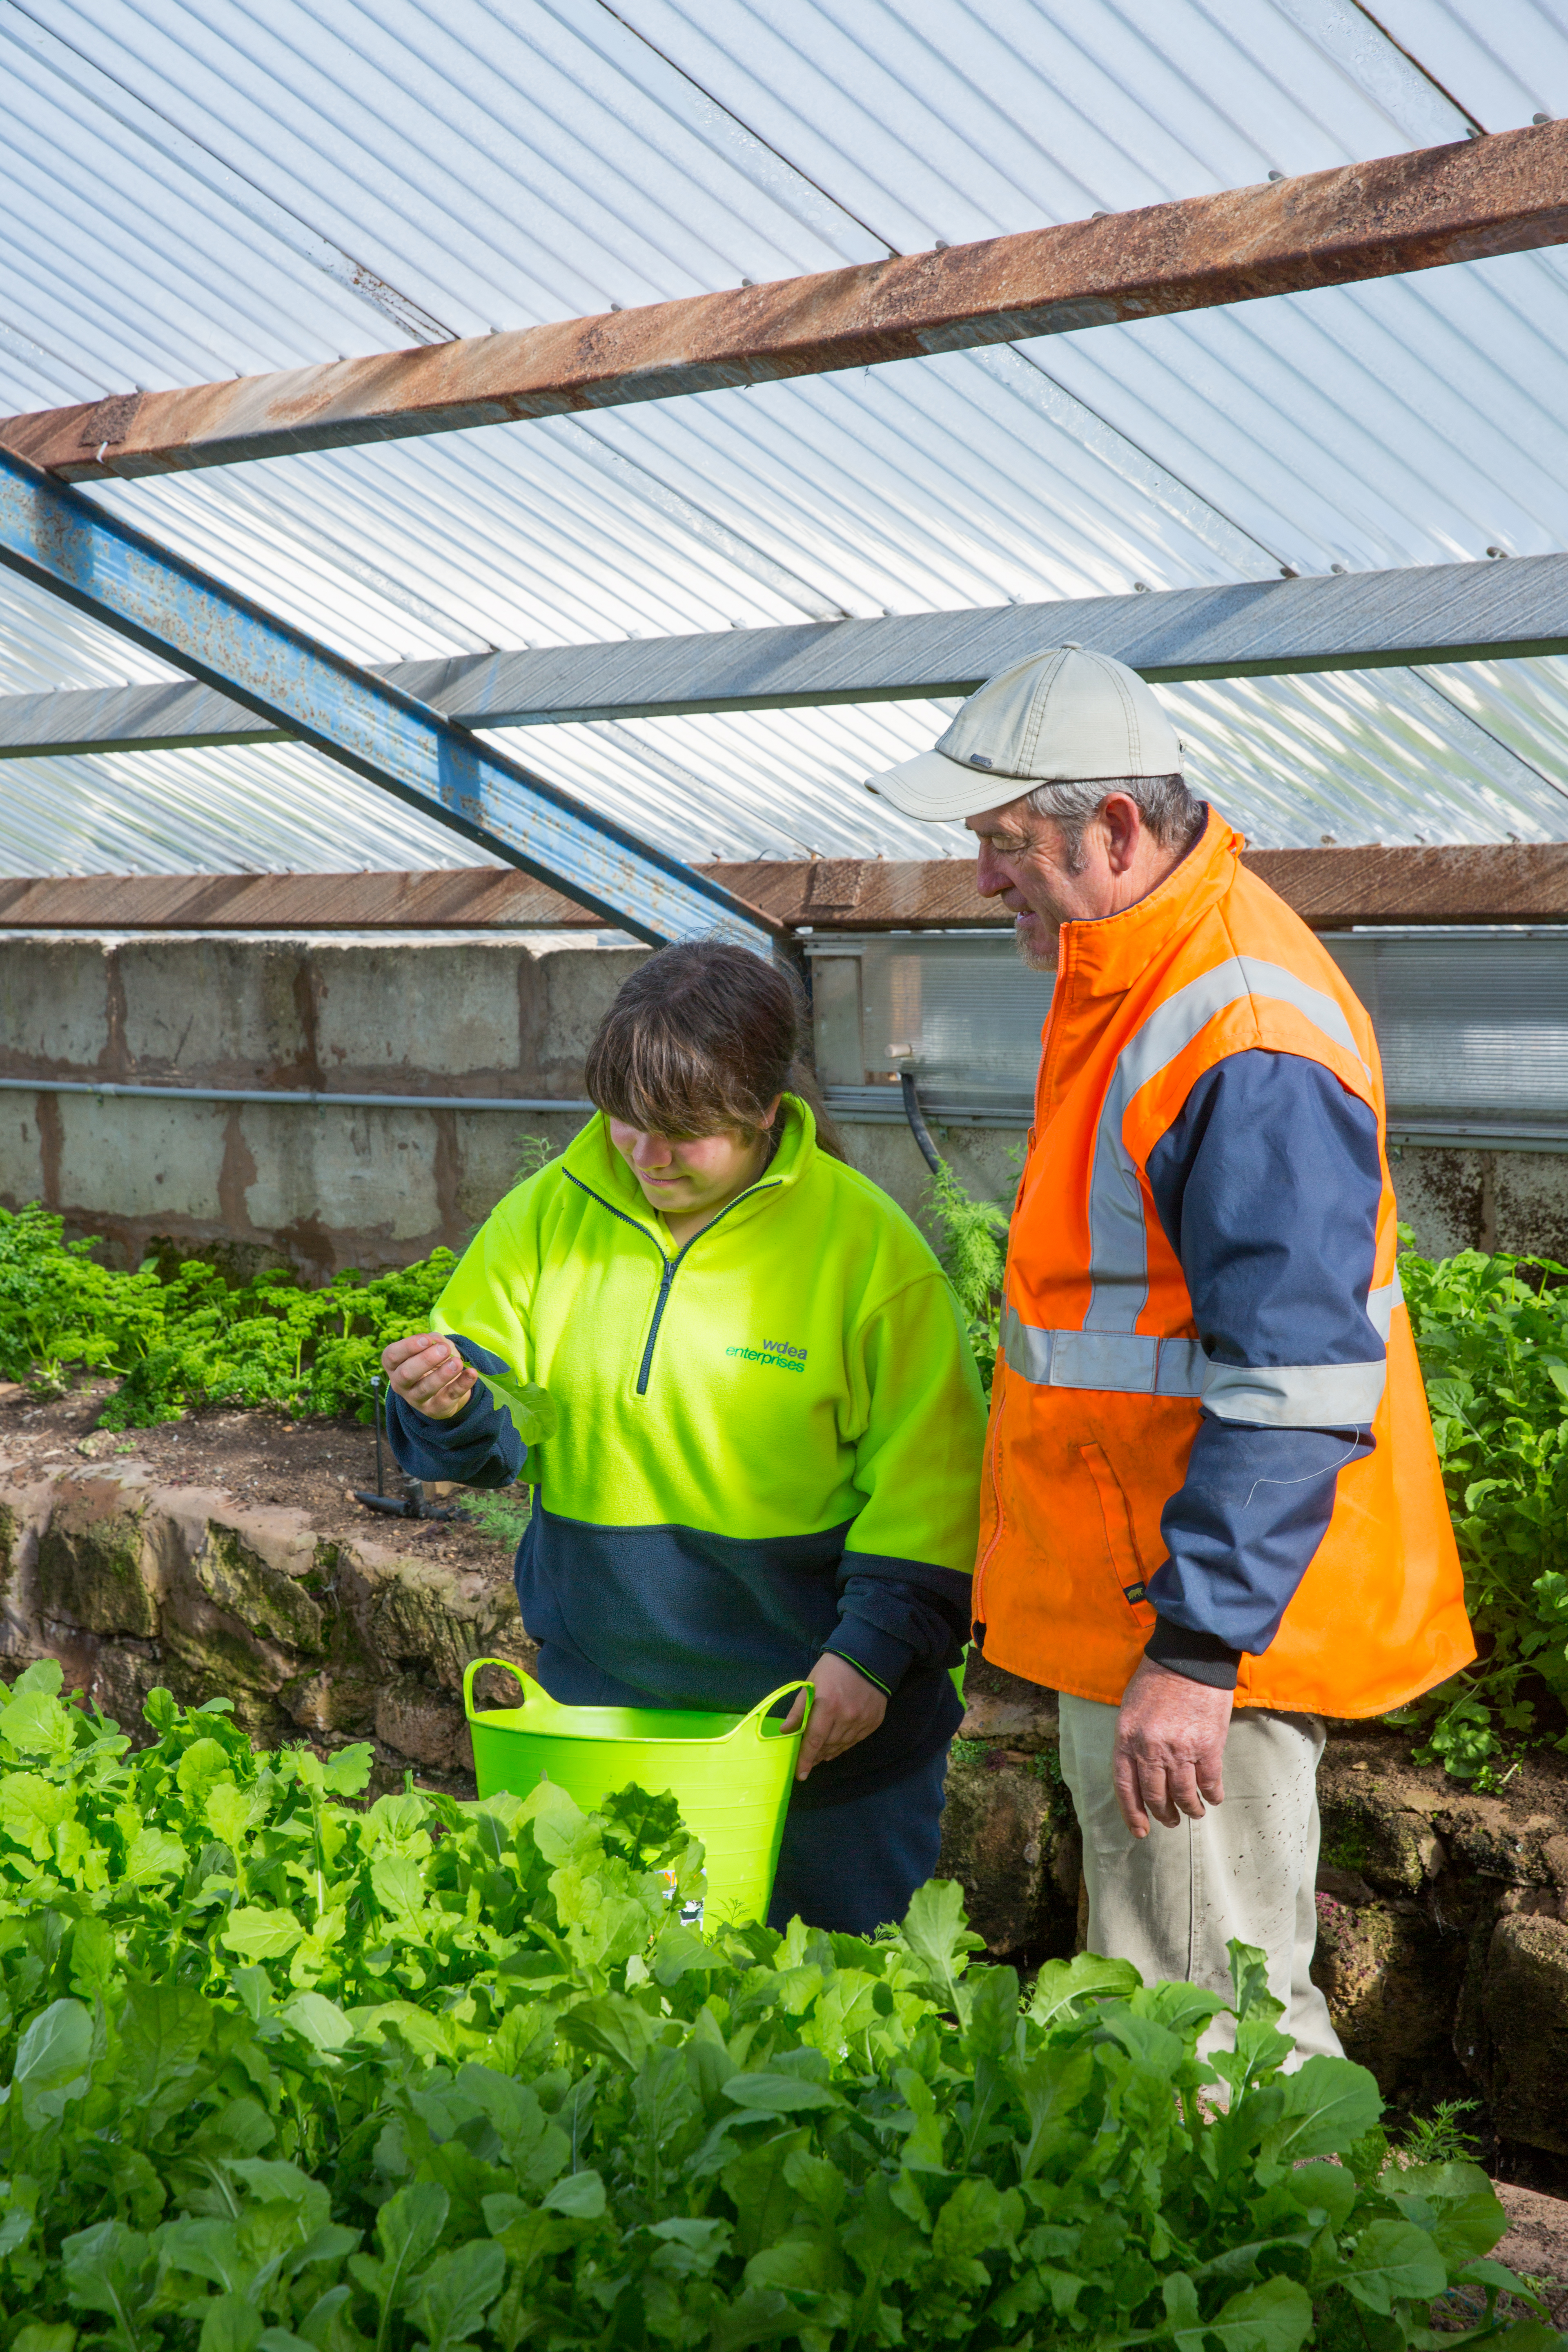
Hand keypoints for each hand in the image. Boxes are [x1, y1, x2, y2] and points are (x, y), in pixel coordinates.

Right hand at [382, 1333, 478, 1420]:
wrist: (445, 1387)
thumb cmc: (433, 1360)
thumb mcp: (432, 1345)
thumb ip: (434, 1340)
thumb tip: (439, 1342)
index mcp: (394, 1365)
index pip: (392, 1356)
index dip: (408, 1347)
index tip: (427, 1339)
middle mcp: (400, 1383)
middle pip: (406, 1374)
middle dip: (426, 1360)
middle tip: (444, 1350)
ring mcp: (415, 1399)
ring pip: (425, 1389)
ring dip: (442, 1375)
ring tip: (457, 1363)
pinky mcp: (434, 1409)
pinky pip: (448, 1397)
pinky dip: (461, 1385)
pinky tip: (471, 1373)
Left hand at [781, 1652, 887, 1780]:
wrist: (867, 1657)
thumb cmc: (832, 1669)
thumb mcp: (810, 1684)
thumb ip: (799, 1709)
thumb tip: (785, 1731)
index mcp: (827, 1705)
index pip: (814, 1740)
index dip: (806, 1760)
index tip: (800, 1775)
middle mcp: (846, 1717)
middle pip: (827, 1745)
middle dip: (816, 1755)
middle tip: (808, 1760)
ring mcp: (862, 1721)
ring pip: (841, 1746)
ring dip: (828, 1752)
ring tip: (820, 1755)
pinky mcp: (873, 1722)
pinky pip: (855, 1741)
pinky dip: (843, 1746)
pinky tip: (836, 1746)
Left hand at [1112, 1656, 1232, 1837]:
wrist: (1190, 1656)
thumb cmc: (1157, 1679)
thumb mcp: (1131, 1709)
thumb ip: (1133, 1741)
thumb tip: (1141, 1772)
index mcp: (1127, 1738)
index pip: (1125, 1787)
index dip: (1133, 1813)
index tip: (1140, 1830)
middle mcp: (1151, 1748)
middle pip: (1155, 1795)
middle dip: (1163, 1814)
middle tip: (1170, 1821)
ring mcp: (1180, 1749)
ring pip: (1183, 1794)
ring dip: (1189, 1809)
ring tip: (1193, 1813)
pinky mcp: (1208, 1746)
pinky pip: (1210, 1781)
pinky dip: (1212, 1794)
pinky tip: (1213, 1798)